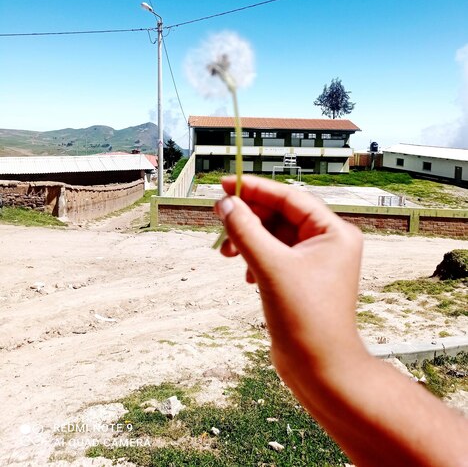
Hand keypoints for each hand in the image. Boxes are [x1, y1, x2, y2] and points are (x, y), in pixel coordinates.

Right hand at [215, 175, 366, 388]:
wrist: (321, 370)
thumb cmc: (308, 320)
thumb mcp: (271, 267)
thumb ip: (246, 231)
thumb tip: (226, 204)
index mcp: (334, 232)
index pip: (289, 197)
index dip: (255, 189)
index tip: (226, 183)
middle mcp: (328, 243)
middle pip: (280, 215)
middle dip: (249, 219)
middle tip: (220, 218)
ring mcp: (315, 262)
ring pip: (273, 236)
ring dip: (248, 240)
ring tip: (227, 253)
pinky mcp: (302, 279)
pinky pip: (273, 255)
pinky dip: (255, 258)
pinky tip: (245, 275)